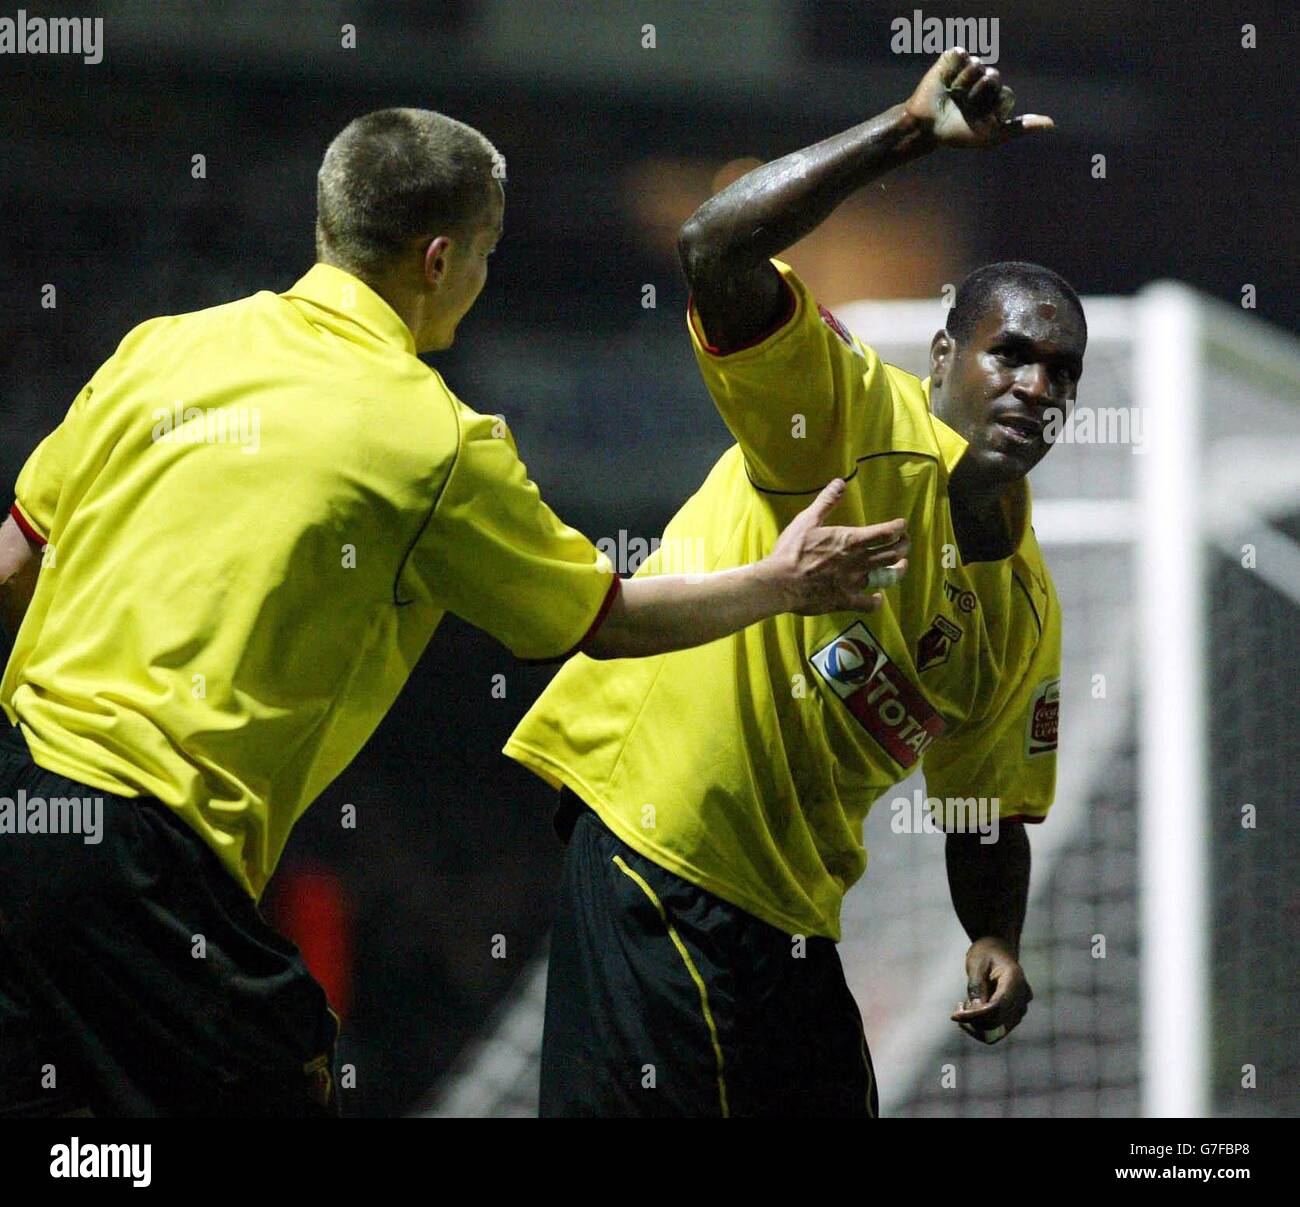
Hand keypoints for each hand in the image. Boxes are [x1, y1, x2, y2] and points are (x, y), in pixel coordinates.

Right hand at [763, 478, 908, 615]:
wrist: (780, 583)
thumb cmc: (792, 550)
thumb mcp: (807, 520)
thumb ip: (826, 502)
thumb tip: (840, 482)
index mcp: (851, 540)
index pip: (887, 533)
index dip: (898, 527)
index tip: (901, 524)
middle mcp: (859, 561)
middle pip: (894, 554)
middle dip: (903, 546)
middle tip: (904, 542)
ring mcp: (854, 583)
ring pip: (887, 577)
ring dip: (898, 571)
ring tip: (902, 565)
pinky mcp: (845, 600)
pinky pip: (868, 604)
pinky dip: (875, 601)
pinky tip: (877, 597)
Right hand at [905, 48, 1052, 148]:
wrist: (926, 127)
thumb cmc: (957, 134)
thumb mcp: (991, 136)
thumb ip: (1020, 128)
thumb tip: (1052, 123)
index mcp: (994, 97)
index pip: (1005, 94)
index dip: (990, 108)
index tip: (977, 119)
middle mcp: (983, 81)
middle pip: (994, 77)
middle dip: (978, 94)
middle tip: (963, 106)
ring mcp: (969, 68)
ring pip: (978, 66)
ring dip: (963, 85)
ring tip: (952, 95)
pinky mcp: (953, 58)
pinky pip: (962, 56)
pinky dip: (953, 71)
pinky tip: (946, 82)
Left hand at [950, 936, 1032, 1042]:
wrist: (999, 950)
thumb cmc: (986, 953)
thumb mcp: (976, 964)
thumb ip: (976, 987)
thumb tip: (975, 1012)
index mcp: (1014, 979)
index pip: (997, 1006)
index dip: (976, 1015)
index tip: (955, 1015)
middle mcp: (1023, 997)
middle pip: (997, 1021)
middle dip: (973, 1020)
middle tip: (957, 1009)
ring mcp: (1021, 1008)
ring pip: (998, 1030)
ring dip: (977, 1024)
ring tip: (965, 1005)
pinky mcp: (1015, 1015)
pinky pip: (998, 1030)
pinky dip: (982, 1025)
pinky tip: (972, 1010)